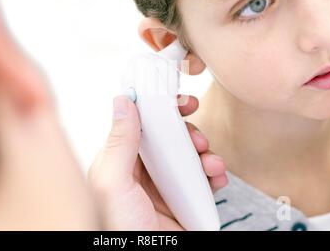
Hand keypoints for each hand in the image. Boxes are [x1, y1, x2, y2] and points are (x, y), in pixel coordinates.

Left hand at [88, 94, 227, 229]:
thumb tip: (123, 101)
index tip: (178, 100)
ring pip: (190, 154)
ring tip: (210, 161)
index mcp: (121, 162)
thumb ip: (119, 142)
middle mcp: (144, 171)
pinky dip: (215, 172)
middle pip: (169, 137)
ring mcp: (166, 186)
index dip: (159, 108)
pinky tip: (217, 176)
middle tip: (196, 136)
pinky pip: (204, 178)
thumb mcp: (113, 184)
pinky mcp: (186, 200)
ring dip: (205, 151)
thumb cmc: (118, 230)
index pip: (140, 124)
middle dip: (187, 131)